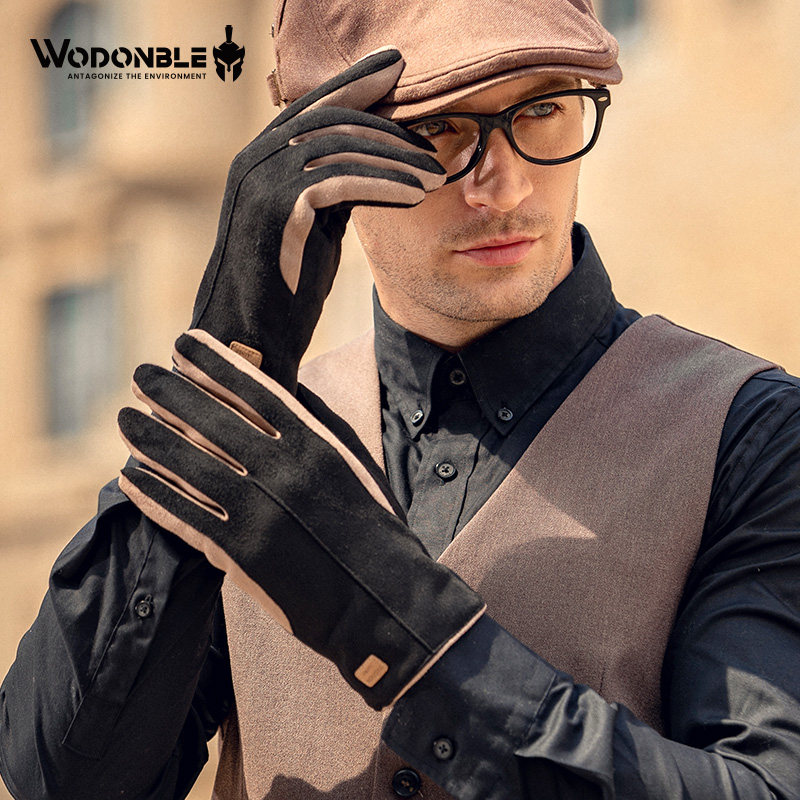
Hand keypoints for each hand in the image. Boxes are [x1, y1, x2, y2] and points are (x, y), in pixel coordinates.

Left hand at [117, 330, 484, 708]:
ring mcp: (259, 512)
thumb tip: (284, 394)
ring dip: (151, 439)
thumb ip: (319, 431)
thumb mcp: (357, 468)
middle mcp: (283, 470)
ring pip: (191, 465)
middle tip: (140, 374)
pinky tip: (130, 477)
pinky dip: (154, 495)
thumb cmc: (376, 530)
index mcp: (315, 445)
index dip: (213, 365)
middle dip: (171, 393)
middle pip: (213, 421)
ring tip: (125, 419)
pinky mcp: (242, 554)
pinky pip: (186, 516)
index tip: (183, 345)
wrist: (385, 600)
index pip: (254, 392)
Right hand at [190, 48, 444, 391]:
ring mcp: (261, 182)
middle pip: (330, 117)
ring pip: (339, 144)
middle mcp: (255, 161)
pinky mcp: (276, 209)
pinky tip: (415, 193)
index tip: (397, 69)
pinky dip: (384, 183)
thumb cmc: (283, 288)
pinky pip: (341, 180)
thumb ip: (332, 190)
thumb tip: (375, 166)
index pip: (314, 106)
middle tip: (432, 147)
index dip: (356, 83)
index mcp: (262, 160)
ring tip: (436, 176)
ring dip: (396, 158)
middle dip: (388, 125)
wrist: (250, 339)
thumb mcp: (313, 227)